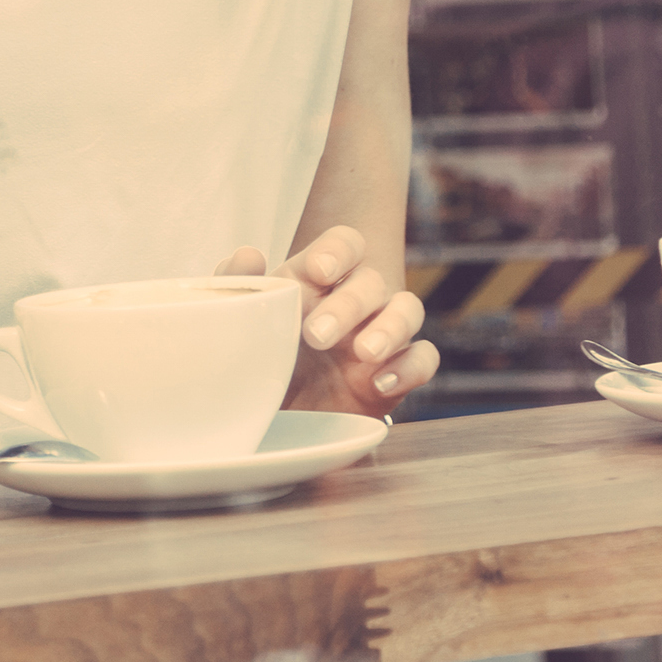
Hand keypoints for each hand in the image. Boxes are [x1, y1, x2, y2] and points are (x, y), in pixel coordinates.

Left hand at [218, 229, 435, 417]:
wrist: (277, 416)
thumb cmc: (263, 357)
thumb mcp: (242, 322)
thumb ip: (238, 286)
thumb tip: (249, 255)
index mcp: (317, 280)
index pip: (344, 244)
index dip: (338, 251)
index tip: (319, 271)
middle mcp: (354, 300)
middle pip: (372, 280)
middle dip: (348, 304)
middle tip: (315, 335)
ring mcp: (381, 333)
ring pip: (408, 309)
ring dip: (390, 328)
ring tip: (362, 353)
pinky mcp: (398, 371)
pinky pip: (423, 357)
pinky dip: (410, 367)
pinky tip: (381, 383)